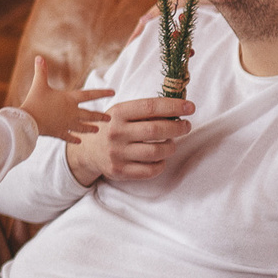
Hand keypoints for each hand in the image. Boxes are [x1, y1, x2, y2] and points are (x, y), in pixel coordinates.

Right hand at [14, 55, 111, 144]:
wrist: (28, 121)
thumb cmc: (34, 101)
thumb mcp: (39, 84)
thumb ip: (41, 71)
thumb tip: (38, 57)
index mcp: (69, 99)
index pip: (89, 95)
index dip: (102, 93)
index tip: (113, 92)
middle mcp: (71, 113)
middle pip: (89, 115)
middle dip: (100, 116)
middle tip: (109, 119)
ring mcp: (66, 124)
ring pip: (82, 127)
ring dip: (90, 128)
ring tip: (97, 130)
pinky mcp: (58, 133)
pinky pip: (68, 137)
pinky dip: (74, 139)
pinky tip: (79, 141)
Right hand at [64, 96, 194, 187]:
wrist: (87, 151)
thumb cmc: (112, 127)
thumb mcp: (121, 113)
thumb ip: (145, 110)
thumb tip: (179, 107)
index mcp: (117, 113)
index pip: (151, 107)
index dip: (174, 106)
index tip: (190, 107)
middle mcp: (116, 133)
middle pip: (156, 130)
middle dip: (178, 128)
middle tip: (186, 126)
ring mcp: (117, 153)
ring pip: (156, 152)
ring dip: (171, 147)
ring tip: (171, 142)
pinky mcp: (120, 171)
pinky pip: (150, 170)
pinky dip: (161, 164)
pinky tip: (161, 158)